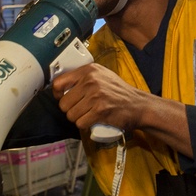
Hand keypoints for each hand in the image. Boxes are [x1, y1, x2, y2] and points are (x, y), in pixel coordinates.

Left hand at [52, 63, 193, 155]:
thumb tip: (60, 87)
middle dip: (70, 110)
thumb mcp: (101, 76)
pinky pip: (80, 123)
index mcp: (89, 70)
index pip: (58, 83)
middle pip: (63, 103)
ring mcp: (95, 96)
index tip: (62, 98)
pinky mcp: (100, 111)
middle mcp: (91, 81)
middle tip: (80, 110)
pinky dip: (85, 125)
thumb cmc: (118, 92)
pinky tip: (92, 120)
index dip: (57, 94)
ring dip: (77, 118)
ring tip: (87, 115)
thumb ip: (83, 78)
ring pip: (70, 115)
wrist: (138, 105)